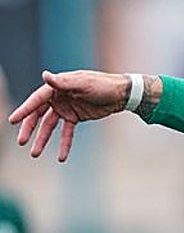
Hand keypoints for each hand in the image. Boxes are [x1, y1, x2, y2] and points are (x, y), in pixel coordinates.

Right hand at [8, 69, 134, 161]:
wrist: (121, 94)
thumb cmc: (102, 85)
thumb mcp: (83, 84)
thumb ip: (63, 83)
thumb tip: (45, 75)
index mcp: (56, 87)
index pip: (36, 100)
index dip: (25, 110)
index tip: (13, 120)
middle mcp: (58, 98)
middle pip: (39, 114)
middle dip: (29, 128)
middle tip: (21, 141)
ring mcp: (66, 108)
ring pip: (50, 126)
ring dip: (43, 140)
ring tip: (34, 154)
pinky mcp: (75, 117)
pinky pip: (67, 133)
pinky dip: (64, 144)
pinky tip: (61, 157)